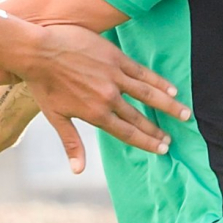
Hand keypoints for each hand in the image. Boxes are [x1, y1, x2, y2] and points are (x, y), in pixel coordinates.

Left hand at [7, 24, 186, 170]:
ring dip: (168, 105)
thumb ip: (72, 143)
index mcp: (95, 114)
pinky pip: (142, 72)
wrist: (38, 52)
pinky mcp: (115, 58)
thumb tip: (78, 170)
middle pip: (140, 117)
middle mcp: (108, 97)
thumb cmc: (44, 85)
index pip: (127, 132)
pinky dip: (158, 81)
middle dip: (157, 130)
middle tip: (172, 138)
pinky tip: (171, 89)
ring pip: (148, 94)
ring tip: (184, 114)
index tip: (162, 149)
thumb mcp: (56, 117)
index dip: (146, 142)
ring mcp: (114, 77)